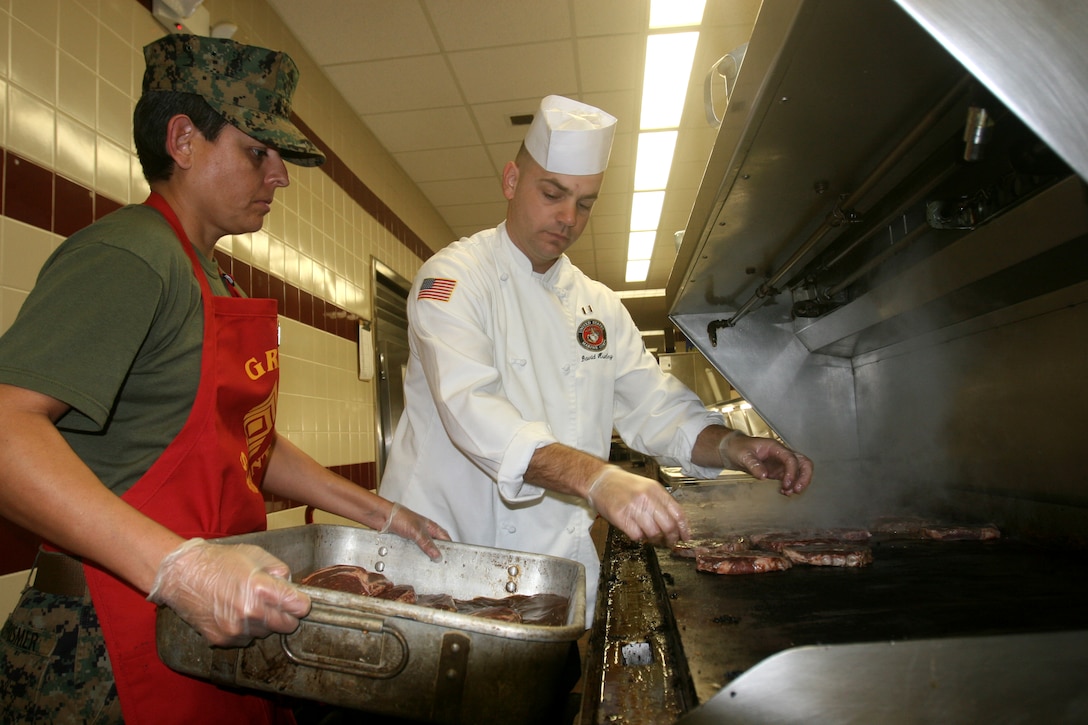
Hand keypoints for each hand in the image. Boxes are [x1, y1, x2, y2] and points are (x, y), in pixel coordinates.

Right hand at [147, 538, 310, 646]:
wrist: (182, 575)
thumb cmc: (218, 561)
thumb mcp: (255, 555)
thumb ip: (279, 570)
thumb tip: (291, 586)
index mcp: (261, 589)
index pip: (299, 608)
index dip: (301, 602)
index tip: (298, 599)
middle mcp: (250, 613)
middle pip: (288, 626)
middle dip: (286, 614)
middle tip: (274, 602)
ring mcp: (236, 629)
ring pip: (267, 633)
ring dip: (264, 622)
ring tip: (248, 604)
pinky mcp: (223, 640)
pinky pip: (246, 639)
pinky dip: (246, 630)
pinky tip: (234, 613)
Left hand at [379, 503, 450, 560]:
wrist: (383, 518)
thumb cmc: (400, 517)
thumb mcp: (417, 532)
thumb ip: (427, 544)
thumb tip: (437, 556)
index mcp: (432, 528)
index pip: (445, 540)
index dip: (449, 549)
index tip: (449, 560)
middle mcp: (425, 534)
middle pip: (435, 548)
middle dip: (436, 556)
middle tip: (437, 566)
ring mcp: (416, 539)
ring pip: (424, 552)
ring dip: (423, 558)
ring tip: (425, 566)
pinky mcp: (407, 544)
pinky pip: (413, 554)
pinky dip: (413, 558)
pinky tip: (413, 563)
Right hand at [585, 465, 690, 545]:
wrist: (600, 480)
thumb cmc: (624, 485)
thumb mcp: (647, 487)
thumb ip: (661, 502)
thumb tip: (676, 523)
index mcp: (656, 490)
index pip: (677, 512)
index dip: (684, 528)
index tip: (685, 537)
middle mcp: (646, 498)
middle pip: (668, 525)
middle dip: (671, 538)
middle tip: (670, 542)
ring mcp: (633, 507)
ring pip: (653, 533)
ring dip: (655, 540)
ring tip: (652, 538)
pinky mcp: (620, 517)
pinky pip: (637, 535)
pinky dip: (639, 537)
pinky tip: (637, 532)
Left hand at [719, 431, 813, 494]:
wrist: (733, 450)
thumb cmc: (738, 448)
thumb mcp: (744, 455)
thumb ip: (754, 465)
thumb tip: (763, 475)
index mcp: (775, 447)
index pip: (791, 458)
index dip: (792, 472)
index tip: (786, 484)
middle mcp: (781, 455)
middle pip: (803, 463)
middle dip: (804, 477)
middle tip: (797, 489)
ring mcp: (781, 464)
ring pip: (800, 471)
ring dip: (799, 482)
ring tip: (789, 492)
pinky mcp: (778, 472)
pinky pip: (791, 478)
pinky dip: (791, 486)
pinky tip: (784, 492)